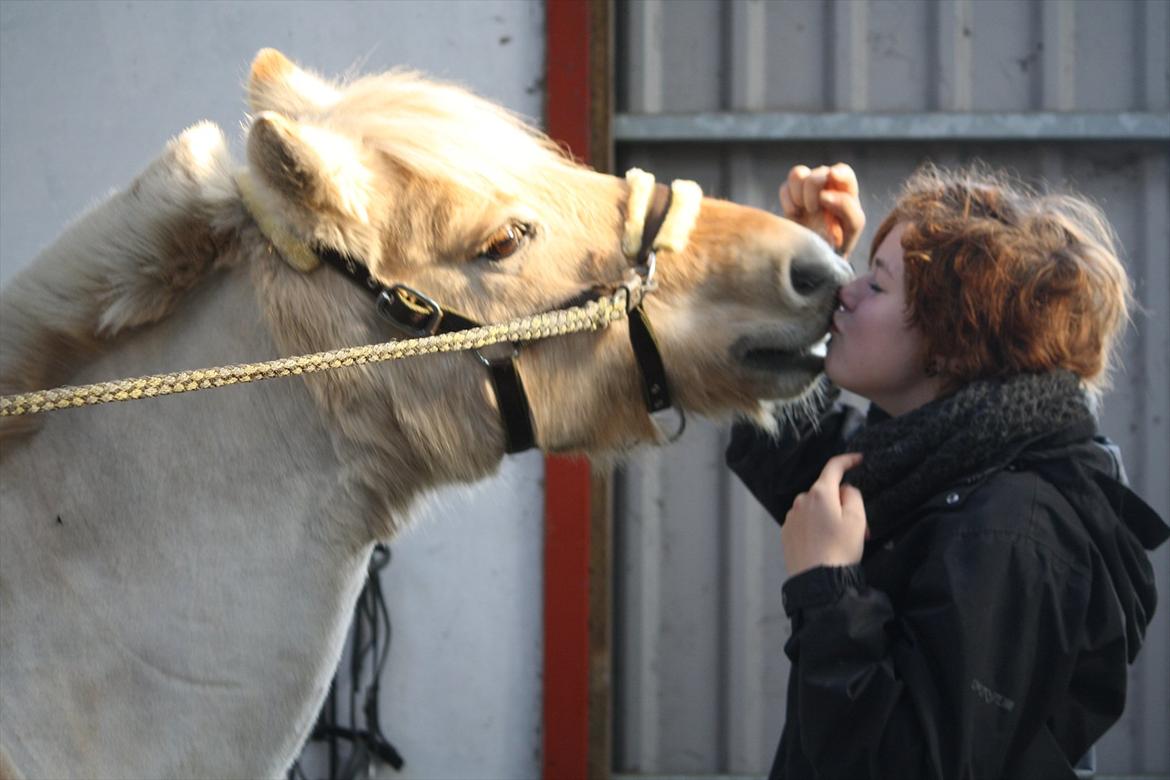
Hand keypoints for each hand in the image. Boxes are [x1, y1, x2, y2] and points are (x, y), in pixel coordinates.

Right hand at [779, 164, 865, 256]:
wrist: (816, 257)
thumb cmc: (840, 241)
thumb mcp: (852, 226)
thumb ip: (847, 208)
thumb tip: (825, 195)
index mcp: (846, 190)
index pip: (844, 171)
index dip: (838, 172)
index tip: (832, 177)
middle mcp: (826, 184)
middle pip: (817, 173)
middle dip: (813, 192)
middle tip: (813, 210)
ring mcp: (806, 188)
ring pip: (798, 174)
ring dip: (799, 194)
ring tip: (805, 211)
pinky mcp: (790, 195)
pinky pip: (785, 188)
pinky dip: (788, 201)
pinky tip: (795, 214)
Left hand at [782, 453, 865, 576]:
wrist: (818, 581)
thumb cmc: (841, 548)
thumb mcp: (857, 519)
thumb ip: (852, 495)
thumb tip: (843, 490)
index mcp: (820, 493)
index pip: (833, 467)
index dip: (847, 460)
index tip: (858, 459)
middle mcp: (801, 500)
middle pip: (825, 492)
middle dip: (841, 503)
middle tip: (858, 526)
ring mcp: (791, 517)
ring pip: (814, 508)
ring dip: (828, 517)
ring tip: (841, 540)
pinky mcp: (786, 533)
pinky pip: (804, 522)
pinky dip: (815, 527)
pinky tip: (824, 545)